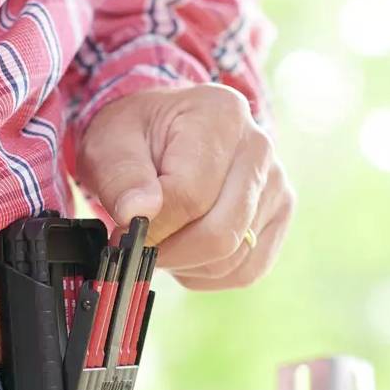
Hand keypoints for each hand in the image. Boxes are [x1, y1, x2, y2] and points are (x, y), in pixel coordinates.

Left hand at [74, 83, 294, 290]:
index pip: (191, 195)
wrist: (163, 131)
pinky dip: (206, 273)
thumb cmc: (138, 136)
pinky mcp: (278, 218)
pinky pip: (245, 270)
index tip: (124, 231)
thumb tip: (136, 214)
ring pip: (230, 259)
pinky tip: (184, 249)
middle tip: (138, 244)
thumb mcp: (112, 143)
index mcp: (221, 116)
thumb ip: (121, 177)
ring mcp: (276, 186)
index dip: (153, 225)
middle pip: (221, 233)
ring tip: (161, 237)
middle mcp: (259, 149)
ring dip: (184, 263)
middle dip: (169, 251)